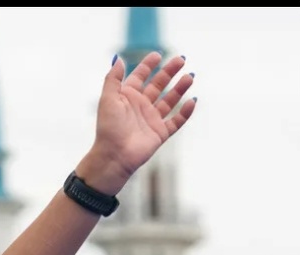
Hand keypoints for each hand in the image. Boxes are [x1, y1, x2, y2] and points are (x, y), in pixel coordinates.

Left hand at [79, 51, 196, 195]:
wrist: (113, 155)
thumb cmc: (108, 128)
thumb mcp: (107, 99)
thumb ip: (113, 78)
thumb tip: (118, 59)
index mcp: (127, 98)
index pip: (140, 77)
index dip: (148, 65)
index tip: (158, 54)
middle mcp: (140, 107)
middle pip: (158, 85)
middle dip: (169, 72)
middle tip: (181, 59)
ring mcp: (151, 119)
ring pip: (170, 100)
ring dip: (180, 88)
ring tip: (190, 76)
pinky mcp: (160, 133)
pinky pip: (176, 121)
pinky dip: (185, 112)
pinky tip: (192, 100)